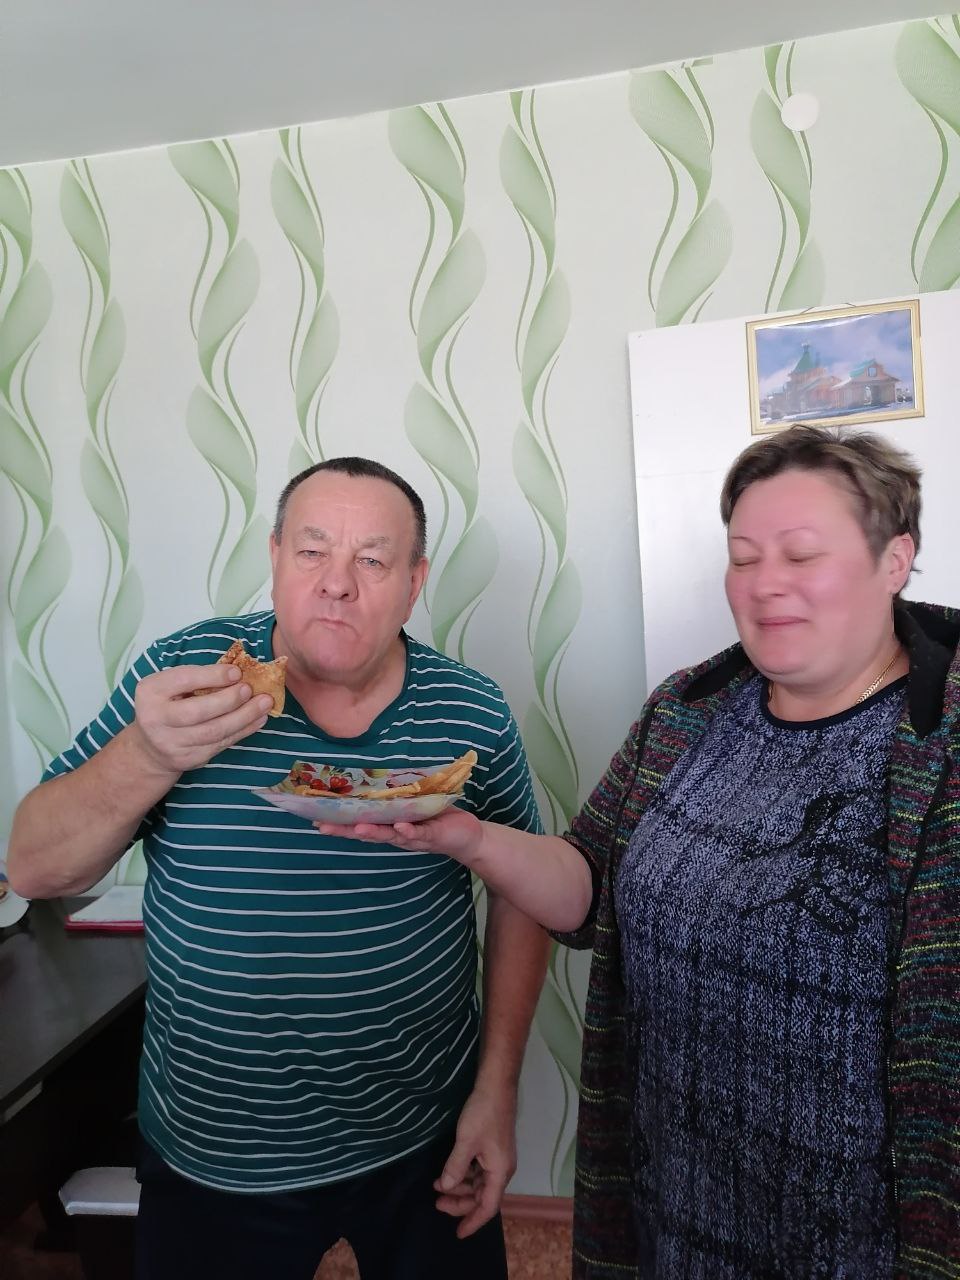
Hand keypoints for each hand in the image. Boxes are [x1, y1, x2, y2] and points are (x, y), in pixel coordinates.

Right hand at [129, 664, 274, 776]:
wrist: (152, 746)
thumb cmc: (168, 704)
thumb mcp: (171, 685)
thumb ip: (197, 677)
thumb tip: (238, 672)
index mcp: (150, 692)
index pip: (183, 681)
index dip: (212, 676)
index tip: (236, 672)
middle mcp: (155, 719)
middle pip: (198, 712)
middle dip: (229, 700)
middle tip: (251, 689)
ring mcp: (171, 743)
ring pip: (213, 732)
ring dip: (244, 717)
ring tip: (264, 703)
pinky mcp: (189, 759)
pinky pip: (221, 744)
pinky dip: (243, 731)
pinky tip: (258, 719)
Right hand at [313, 807, 483, 865]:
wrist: (468, 835)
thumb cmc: (438, 817)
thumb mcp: (414, 804)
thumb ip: (397, 796)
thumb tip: (375, 776)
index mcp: (390, 824)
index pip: (360, 822)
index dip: (339, 821)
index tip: (316, 818)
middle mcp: (396, 834)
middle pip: (367, 832)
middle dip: (345, 830)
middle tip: (322, 826)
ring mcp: (413, 837)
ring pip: (389, 835)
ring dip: (373, 832)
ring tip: (357, 828)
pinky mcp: (432, 836)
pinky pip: (418, 834)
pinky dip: (408, 832)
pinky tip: (399, 828)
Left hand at [434, 1085, 516, 1237]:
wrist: (496, 1086)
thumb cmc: (483, 1114)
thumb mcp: (466, 1141)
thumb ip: (456, 1167)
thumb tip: (447, 1188)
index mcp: (500, 1172)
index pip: (488, 1207)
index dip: (473, 1221)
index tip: (458, 1233)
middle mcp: (502, 1169)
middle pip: (482, 1196)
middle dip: (460, 1203)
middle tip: (437, 1203)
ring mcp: (498, 1158)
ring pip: (479, 1183)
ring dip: (460, 1187)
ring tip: (438, 1185)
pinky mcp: (492, 1148)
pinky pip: (478, 1170)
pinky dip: (464, 1174)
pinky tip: (449, 1171)